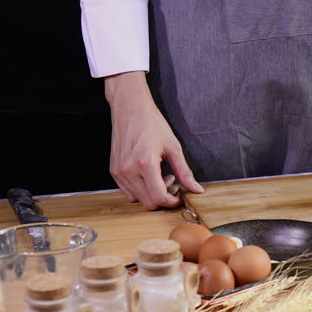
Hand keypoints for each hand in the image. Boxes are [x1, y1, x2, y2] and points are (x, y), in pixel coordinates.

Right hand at [105, 72, 203, 209]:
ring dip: (152, 194)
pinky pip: (128, 192)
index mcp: (145, 163)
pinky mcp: (114, 171)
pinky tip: (150, 176)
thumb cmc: (152, 123)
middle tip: (174, 183)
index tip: (180, 195)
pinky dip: (141, 190)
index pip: (159, 197)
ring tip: (161, 177)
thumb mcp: (174, 147)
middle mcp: (129, 170)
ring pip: (138, 199)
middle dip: (164, 198)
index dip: (173, 201)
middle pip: (149, 202)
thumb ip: (185, 172)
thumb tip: (197, 190)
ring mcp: (119, 172)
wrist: (130, 108)